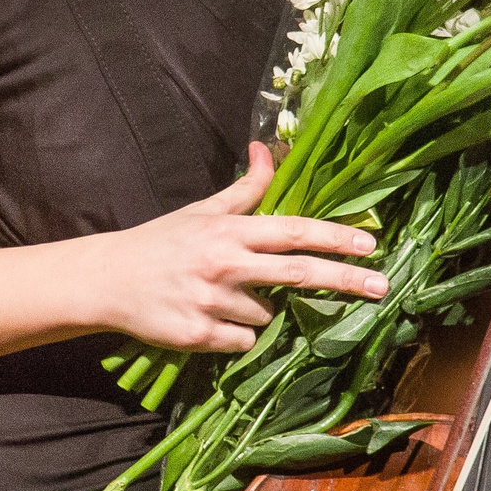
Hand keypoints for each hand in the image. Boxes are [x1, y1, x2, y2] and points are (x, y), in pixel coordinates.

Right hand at [97, 142, 385, 353]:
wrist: (107, 281)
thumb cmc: (161, 243)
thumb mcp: (203, 211)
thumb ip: (245, 188)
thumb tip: (266, 148)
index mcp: (229, 231)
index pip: (293, 231)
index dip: (335, 237)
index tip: (370, 244)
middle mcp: (225, 264)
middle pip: (299, 273)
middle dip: (346, 280)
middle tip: (383, 286)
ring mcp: (213, 302)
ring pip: (268, 316)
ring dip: (259, 311)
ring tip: (221, 298)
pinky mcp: (200, 335)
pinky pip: (244, 341)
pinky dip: (236, 335)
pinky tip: (211, 320)